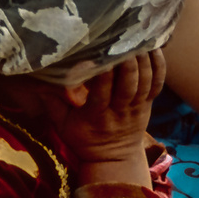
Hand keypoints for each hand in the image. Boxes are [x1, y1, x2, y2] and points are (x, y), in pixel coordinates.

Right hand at [54, 50, 164, 170]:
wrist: (113, 158)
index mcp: (96, 116)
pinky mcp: (148, 104)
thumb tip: (39, 79)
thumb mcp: (61, 125)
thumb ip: (52, 103)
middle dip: (127, 62)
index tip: (98, 54)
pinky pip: (158, 84)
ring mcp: (136, 108)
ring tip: (138, 39)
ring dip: (143, 60)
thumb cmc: (83, 139)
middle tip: (123, 40)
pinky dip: (158, 66)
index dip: (102, 73)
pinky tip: (154, 48)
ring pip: (144, 82)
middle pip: (128, 85)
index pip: (101, 92)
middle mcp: (119, 111)